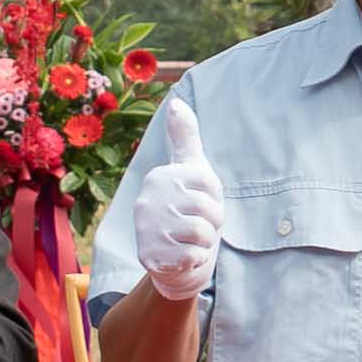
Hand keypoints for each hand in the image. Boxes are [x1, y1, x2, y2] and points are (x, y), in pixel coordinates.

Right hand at [111, 93, 229, 304]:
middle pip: (208, 210)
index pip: (210, 184)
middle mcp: (147, 200)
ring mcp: (147, 230)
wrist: (174, 260)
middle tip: (197, 225)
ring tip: (190, 240)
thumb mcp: (190, 169)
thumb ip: (185, 136)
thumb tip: (177, 101)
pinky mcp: (151, 258)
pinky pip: (194, 256)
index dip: (214, 198)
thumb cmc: (186, 209)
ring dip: (205, 242)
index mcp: (160, 177)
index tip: (200, 201)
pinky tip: (183, 256)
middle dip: (212, 222)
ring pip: (203, 234)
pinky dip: (196, 259)